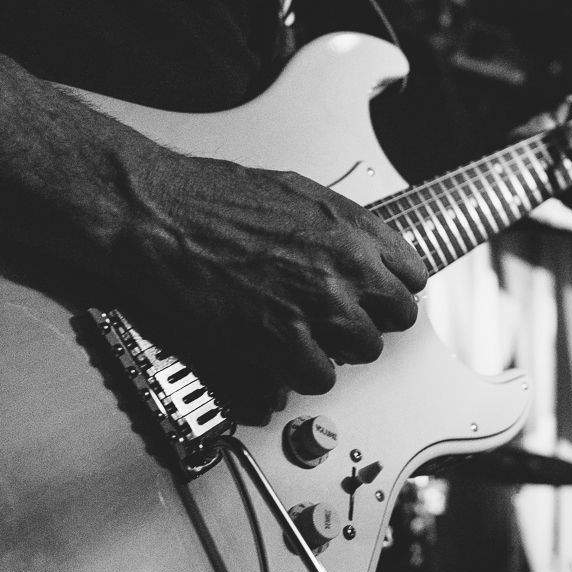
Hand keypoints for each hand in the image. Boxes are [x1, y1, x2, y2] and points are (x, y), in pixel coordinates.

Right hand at [114, 152, 429, 395]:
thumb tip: (361, 247)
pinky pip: (318, 379)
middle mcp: (345, 270)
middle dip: (370, 320)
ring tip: (306, 338)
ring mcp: (316, 309)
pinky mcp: (280, 343)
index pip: (413, 275)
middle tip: (340, 320)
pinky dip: (300, 374)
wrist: (158, 217)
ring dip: (337, 349)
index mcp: (353, 230)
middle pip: (396, 319)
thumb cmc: (210, 197)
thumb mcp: (295, 192)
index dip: (392, 289)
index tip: (378, 297)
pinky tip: (280, 358)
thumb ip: (340, 226)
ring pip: (362, 353)